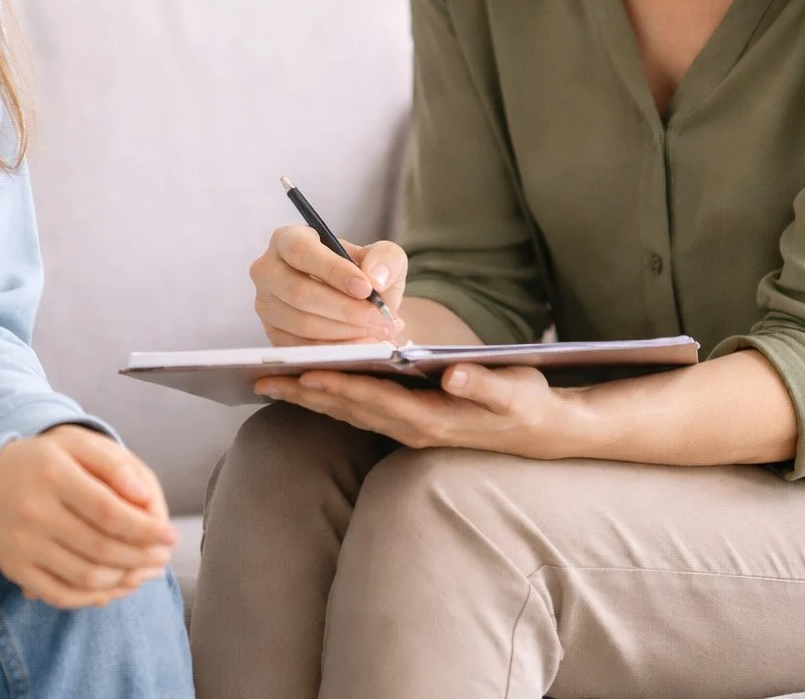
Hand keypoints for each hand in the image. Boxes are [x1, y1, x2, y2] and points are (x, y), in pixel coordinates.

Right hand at [0, 424, 175, 608]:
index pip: (109, 511)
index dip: (145, 529)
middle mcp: (34, 512)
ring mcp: (22, 546)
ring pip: (85, 576)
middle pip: (100, 548)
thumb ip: (113, 464)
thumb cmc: (43, 461)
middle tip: (163, 557)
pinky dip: (95, 597)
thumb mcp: (75, 444)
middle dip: (141, 557)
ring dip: (124, 580)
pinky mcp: (15, 570)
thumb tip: (145, 496)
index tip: (170, 535)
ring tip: (147, 572)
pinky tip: (116, 588)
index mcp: (53, 475)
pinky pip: (61, 595)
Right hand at [250, 225, 406, 346]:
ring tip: (376, 331)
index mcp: (288, 240)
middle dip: (344, 309)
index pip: (302, 252)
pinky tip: (360, 345)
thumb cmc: (363, 274)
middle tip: (379, 318)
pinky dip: (335, 350)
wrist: (358, 305)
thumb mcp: (382, 256)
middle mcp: (267, 270)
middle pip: (298, 292)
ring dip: (343, 332)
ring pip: (301, 323)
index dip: (333, 271)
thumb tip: (374, 277)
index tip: (366, 288)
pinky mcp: (272, 334)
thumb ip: (385, 258)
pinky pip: (301, 348)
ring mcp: (266, 305)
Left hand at [255, 362, 577, 456]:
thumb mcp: (514, 392)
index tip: (301, 374)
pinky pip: (359, 412)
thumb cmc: (526, 402)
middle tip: (260, 378)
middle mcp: (412, 430)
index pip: (372, 401)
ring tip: (269, 382)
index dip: (336, 388)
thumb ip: (484, 386)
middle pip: (348, 410)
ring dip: (309, 399)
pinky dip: (329, 399)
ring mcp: (408, 430)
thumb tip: (454, 378)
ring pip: (348, 413)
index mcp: (431, 419)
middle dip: (305, 394)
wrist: (543, 429)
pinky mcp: (408, 423)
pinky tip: (306, 387)